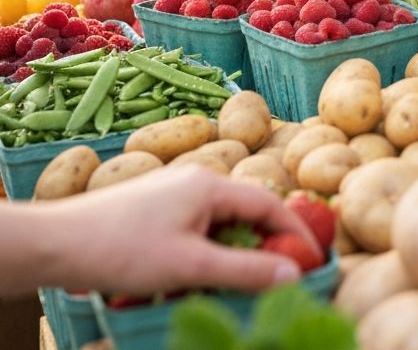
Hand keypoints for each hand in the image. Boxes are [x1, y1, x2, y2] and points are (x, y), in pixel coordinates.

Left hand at [11, 166, 316, 295]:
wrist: (56, 242)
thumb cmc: (122, 249)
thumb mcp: (189, 267)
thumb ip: (243, 271)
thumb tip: (292, 276)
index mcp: (210, 184)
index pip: (270, 203)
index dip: (295, 232)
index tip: (313, 260)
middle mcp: (196, 180)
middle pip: (246, 211)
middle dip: (264, 246)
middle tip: (276, 279)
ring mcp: (174, 192)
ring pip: (220, 222)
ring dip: (232, 252)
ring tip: (234, 285)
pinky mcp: (155, 208)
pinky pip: (196, 227)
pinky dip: (206, 251)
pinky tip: (194, 278)